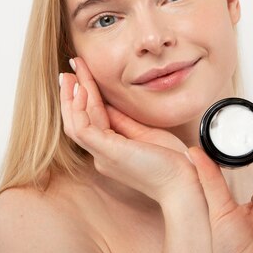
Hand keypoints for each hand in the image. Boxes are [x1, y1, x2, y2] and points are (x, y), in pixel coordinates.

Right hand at [59, 57, 198, 203]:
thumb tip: (108, 104)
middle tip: (71, 68)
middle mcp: (102, 155)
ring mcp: (102, 155)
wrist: (182, 183)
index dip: (86, 97)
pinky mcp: (108, 152)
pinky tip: (81, 90)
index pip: (92, 120)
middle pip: (78, 120)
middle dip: (73, 93)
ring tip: (70, 75)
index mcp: (111, 152)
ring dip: (70, 98)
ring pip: (74, 124)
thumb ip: (124, 122)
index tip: (82, 77)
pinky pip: (83, 129)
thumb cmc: (170, 163)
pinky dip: (78, 108)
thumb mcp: (144, 135)